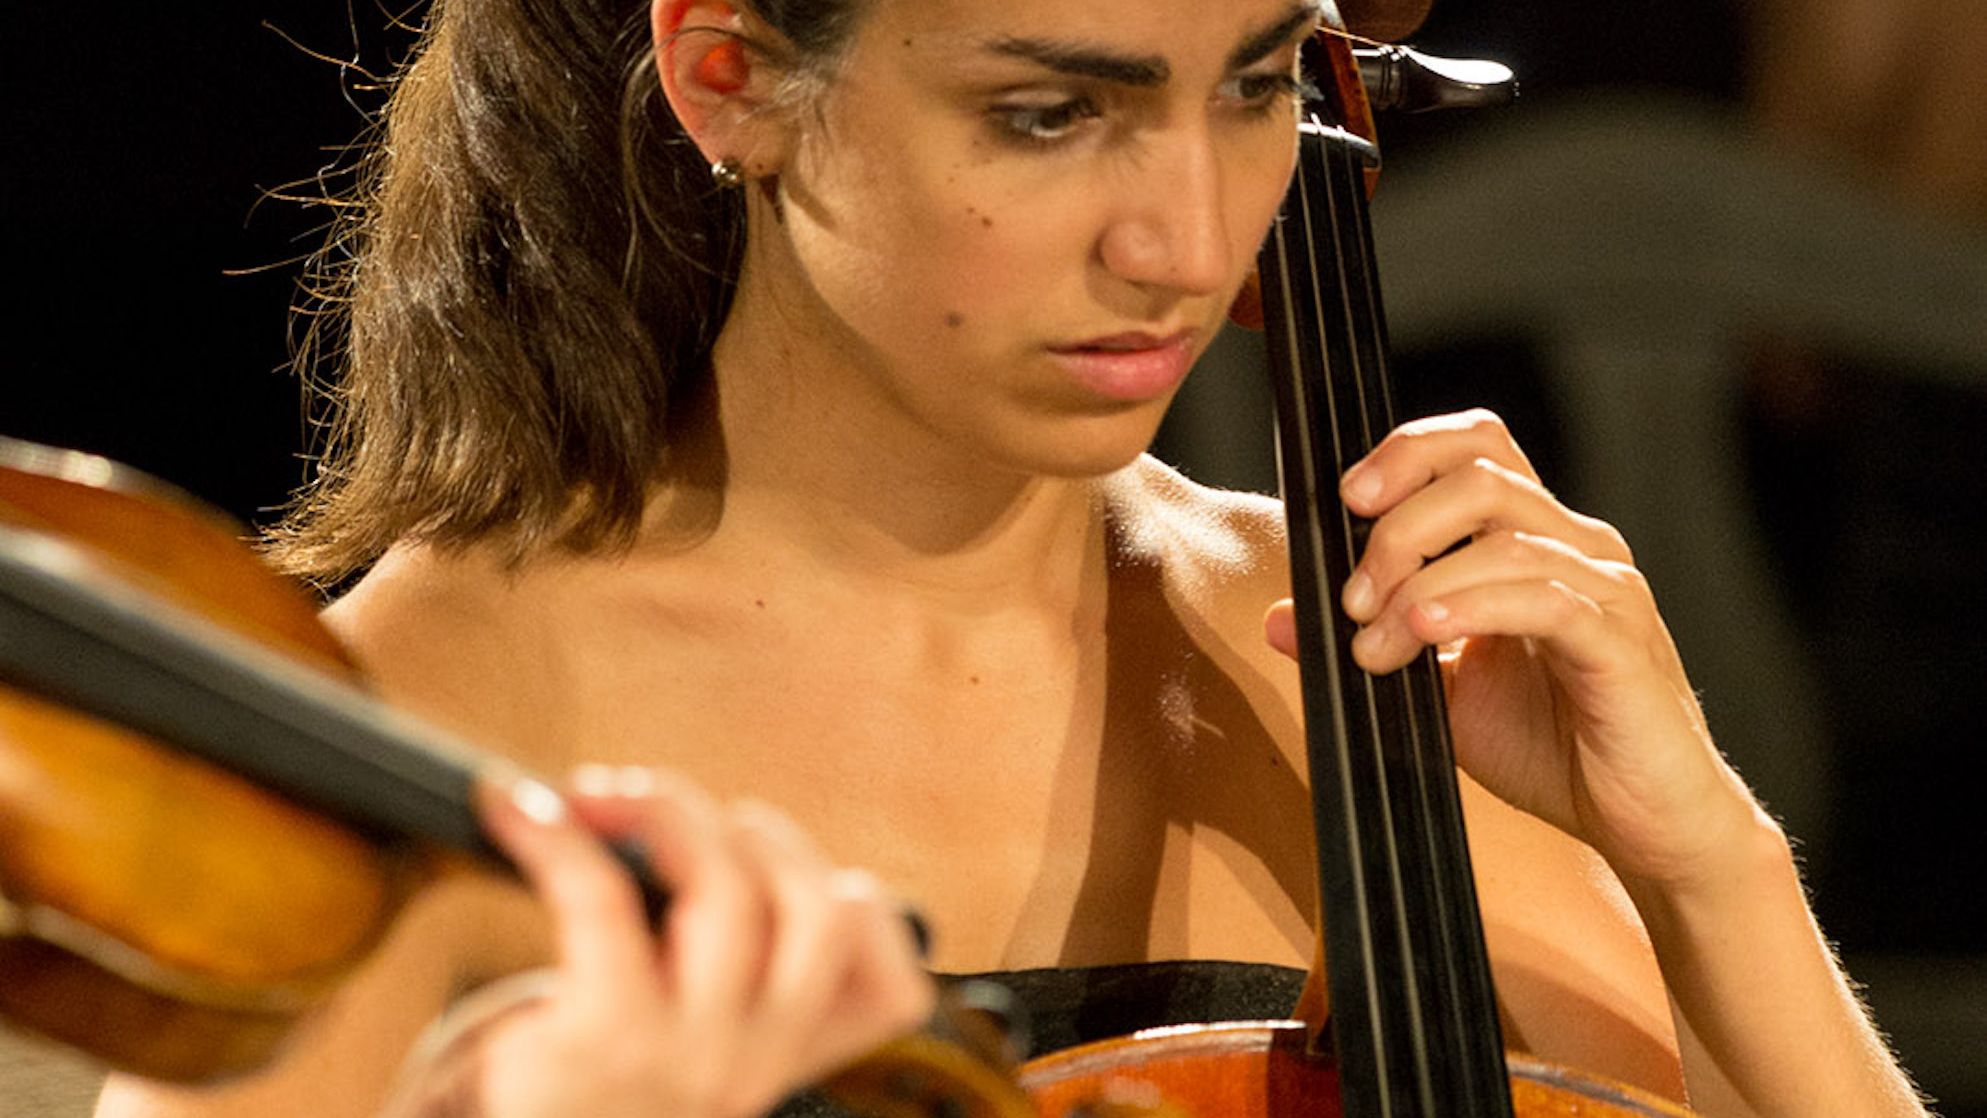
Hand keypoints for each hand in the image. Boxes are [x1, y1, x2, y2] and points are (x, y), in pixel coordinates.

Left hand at [384, 768, 933, 1117]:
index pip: (893, 983)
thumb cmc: (603, 1074)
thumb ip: (745, 963)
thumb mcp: (699, 1038)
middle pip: (817, 909)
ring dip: (666, 809)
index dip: (859, 905)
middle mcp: (757, 1062)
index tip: (775, 865)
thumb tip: (700, 821)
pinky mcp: (604, 1036)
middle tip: (681, 815)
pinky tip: (520, 809)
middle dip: (756, 832)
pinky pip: (599, 898)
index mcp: (791, 1058)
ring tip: (603, 796)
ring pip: (727, 891)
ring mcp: (688, 1054)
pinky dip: (557, 835)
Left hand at [1263, 410, 1768, 890]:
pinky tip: (1424, 631)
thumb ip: (1368, 642)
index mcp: (1536, 542)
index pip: (1477, 448)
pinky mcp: (1621, 642)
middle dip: (1397, 528)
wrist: (1645, 825)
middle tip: (1351, 598)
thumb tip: (1277, 618)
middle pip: (1481, 475)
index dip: (1407, 453)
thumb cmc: (1555, 749)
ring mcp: (1607, 590)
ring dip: (1418, 582)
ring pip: (1505, 535)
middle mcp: (1578, 548)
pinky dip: (1473, 604)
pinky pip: (1546, 598)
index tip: (1345, 498)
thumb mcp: (1438, 692)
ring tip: (1374, 642)